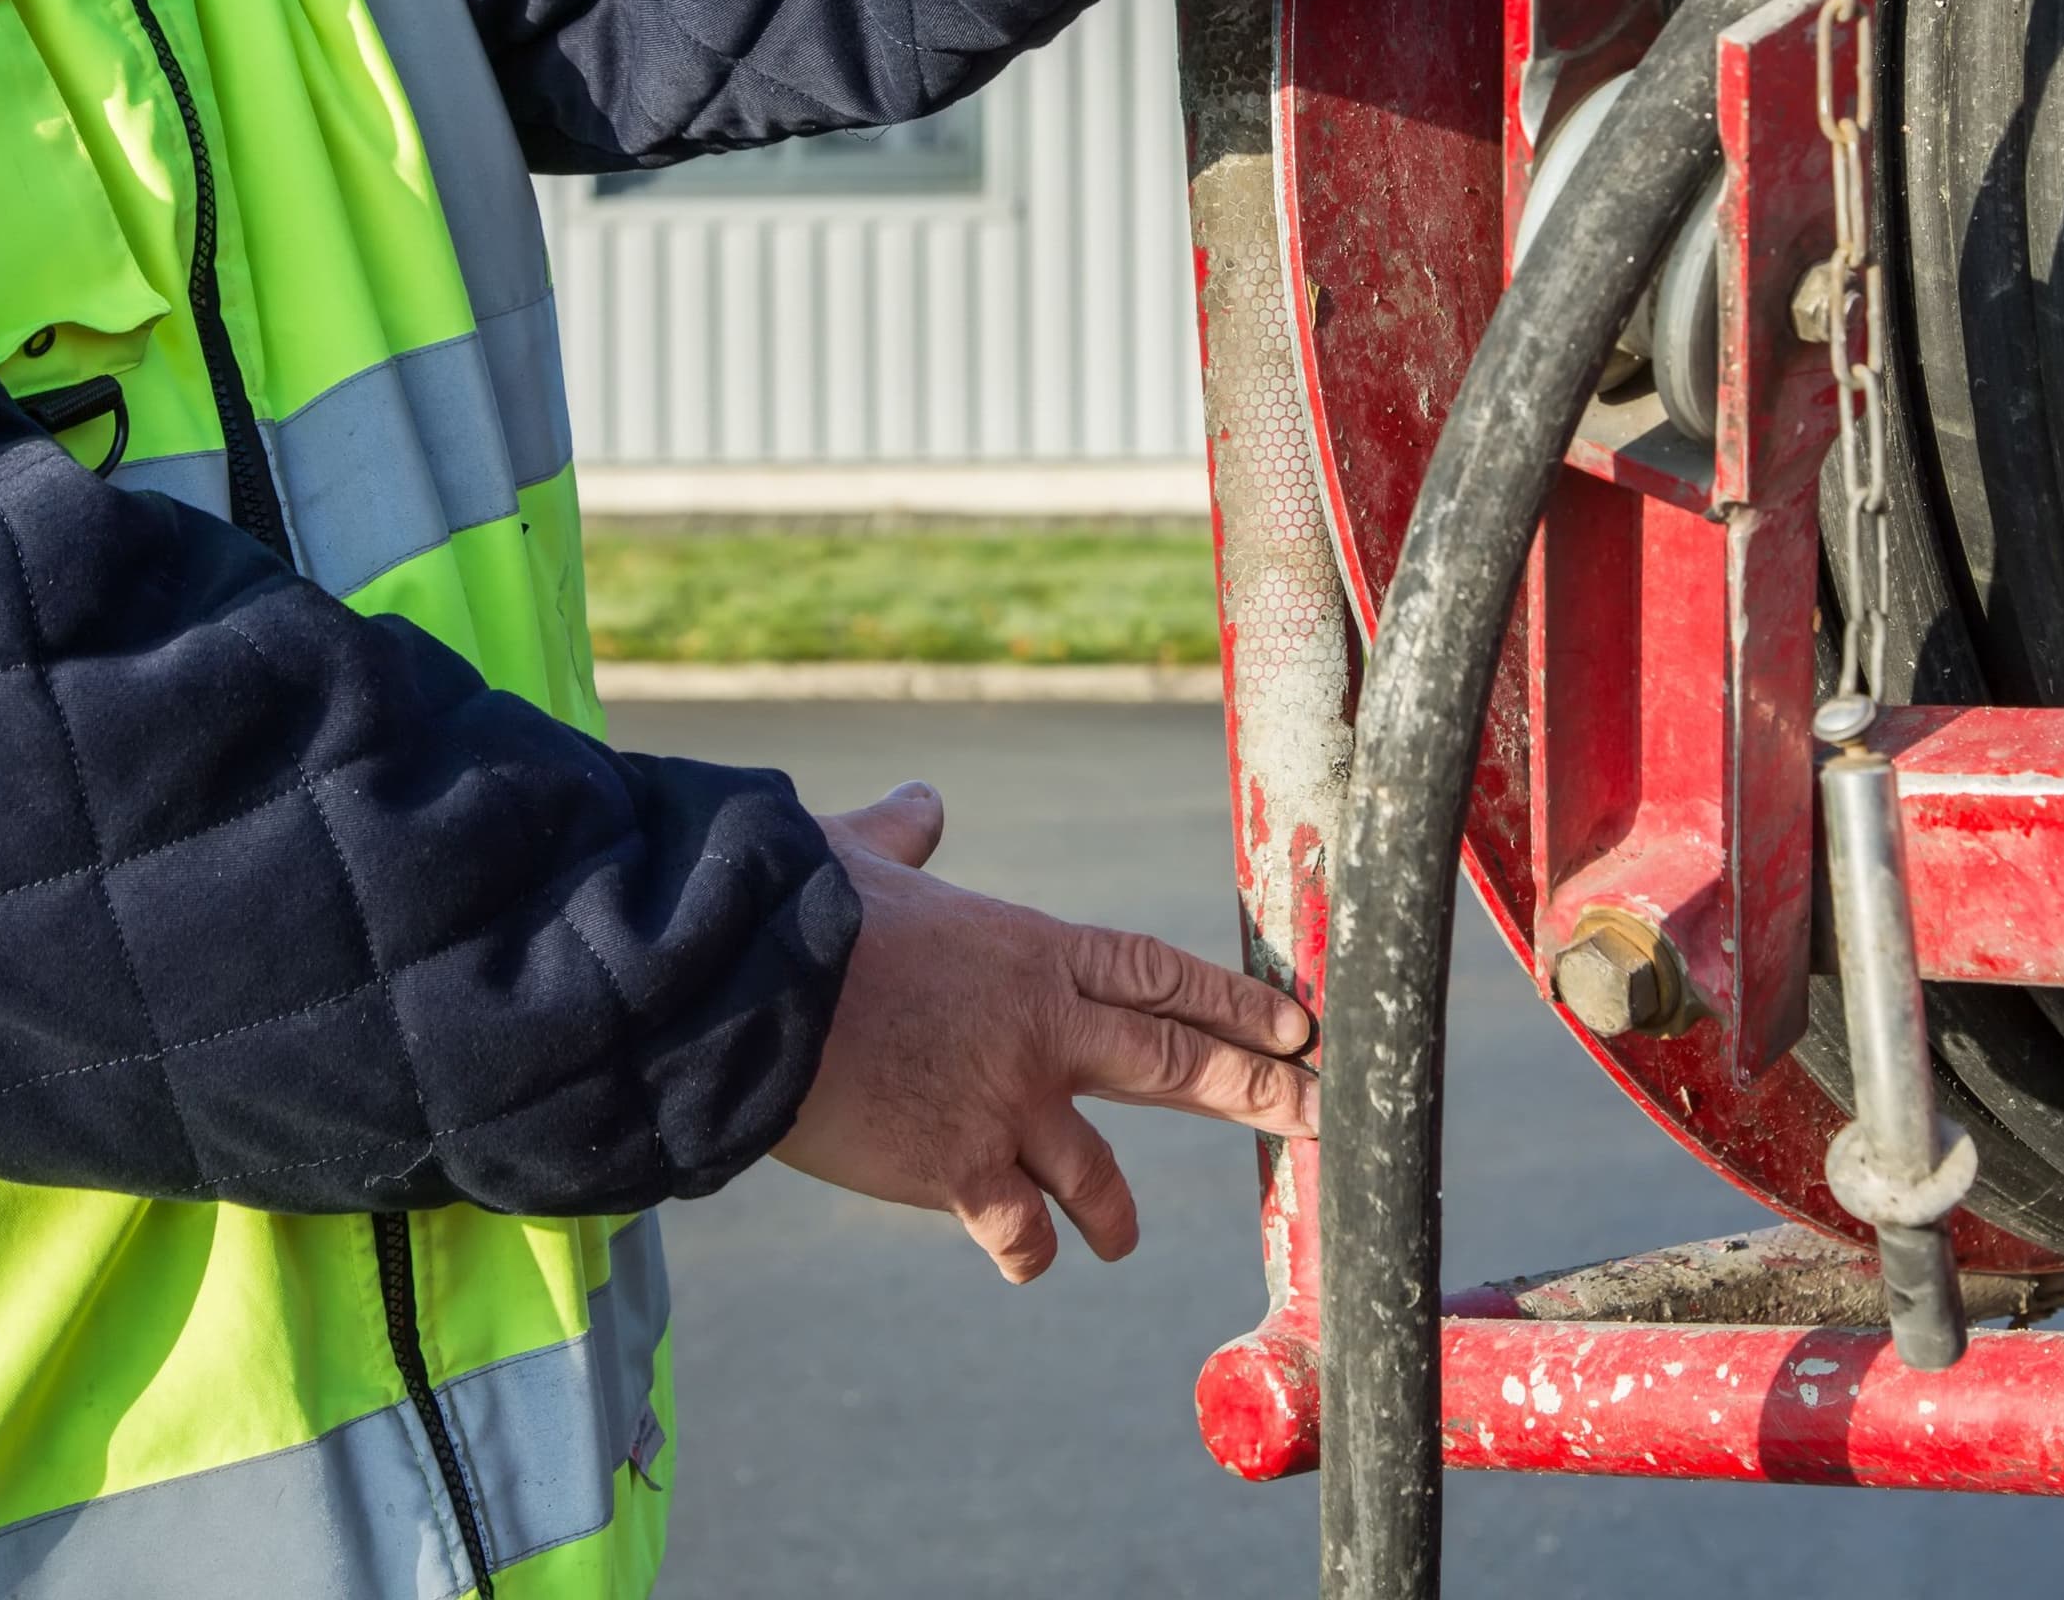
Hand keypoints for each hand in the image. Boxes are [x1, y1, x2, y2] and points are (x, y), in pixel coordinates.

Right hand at [773, 781, 1319, 1281]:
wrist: (742, 990)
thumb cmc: (796, 910)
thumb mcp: (864, 856)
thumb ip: (907, 836)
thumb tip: (920, 803)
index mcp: (1034, 951)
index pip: (1162, 976)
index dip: (1235, 1003)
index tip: (1297, 1024)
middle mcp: (1044, 1030)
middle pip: (1181, 1067)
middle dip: (1261, 1093)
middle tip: (1321, 1116)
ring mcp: (1009, 1105)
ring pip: (1100, 1180)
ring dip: (1114, 1216)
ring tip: (1117, 1239)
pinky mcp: (960, 1171)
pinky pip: (1020, 1232)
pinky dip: (1026, 1252)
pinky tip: (1025, 1260)